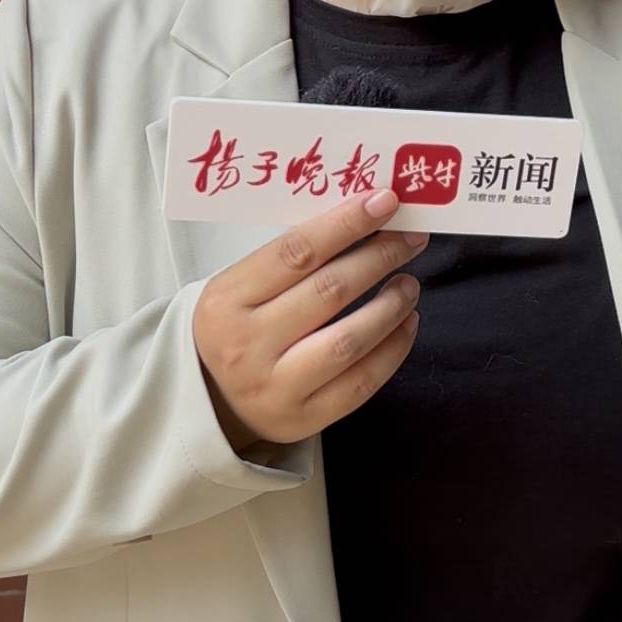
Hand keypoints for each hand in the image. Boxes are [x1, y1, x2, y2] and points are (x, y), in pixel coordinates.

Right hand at [191, 188, 426, 451]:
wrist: (209, 399)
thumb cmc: (238, 324)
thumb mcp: (241, 286)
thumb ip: (292, 257)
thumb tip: (365, 216)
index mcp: (227, 300)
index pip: (296, 252)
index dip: (346, 223)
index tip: (385, 201)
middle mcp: (248, 345)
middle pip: (329, 292)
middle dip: (379, 258)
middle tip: (411, 237)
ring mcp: (276, 386)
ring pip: (349, 341)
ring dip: (391, 306)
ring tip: (409, 284)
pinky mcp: (304, 419)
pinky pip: (361, 383)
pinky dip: (393, 349)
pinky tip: (406, 322)